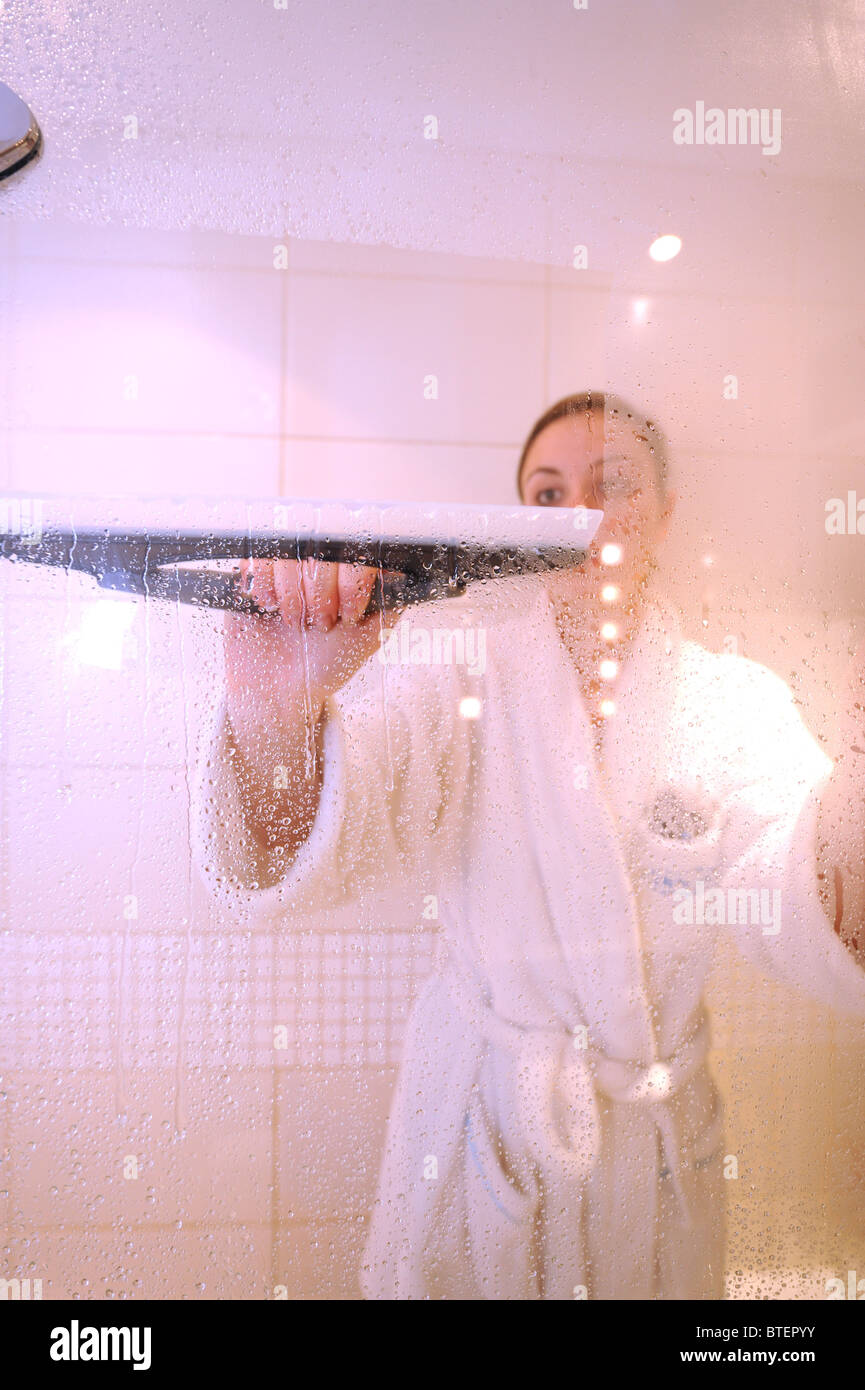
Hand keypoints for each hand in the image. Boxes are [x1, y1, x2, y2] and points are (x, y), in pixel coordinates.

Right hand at [224, 557, 398, 732]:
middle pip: (319, 549)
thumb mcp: (365, 642)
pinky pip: (255, 559)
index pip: (354, 554)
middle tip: (318, 623)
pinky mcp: (254, 575)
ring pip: (287, 552)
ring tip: (294, 621)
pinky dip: (263, 583)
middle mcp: (316, 568)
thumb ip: (388, 610)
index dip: (351, 583)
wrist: (278, 690)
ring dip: (291, 590)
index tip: (347, 615)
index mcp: (345, 577)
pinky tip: (269, 608)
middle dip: (320, 592)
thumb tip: (407, 579)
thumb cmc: (325, 666)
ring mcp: (284, 569)